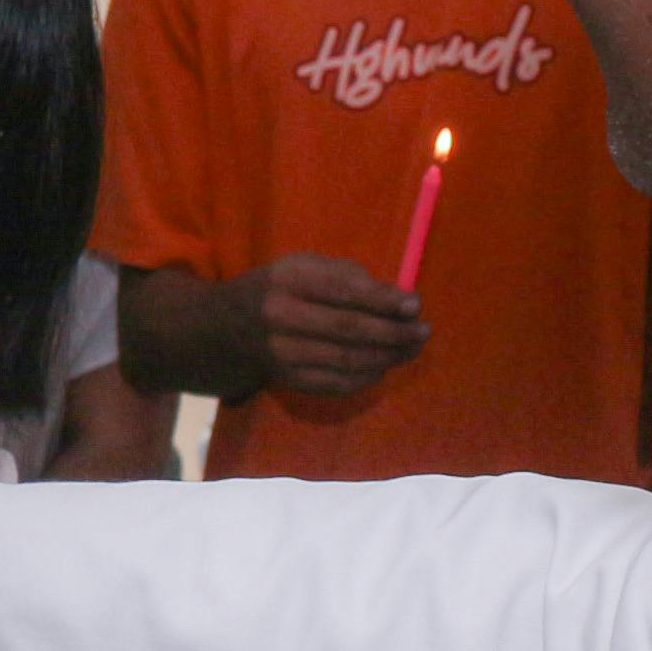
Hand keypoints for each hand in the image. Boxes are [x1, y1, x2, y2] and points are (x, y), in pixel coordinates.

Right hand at [235, 253, 428, 401]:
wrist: (228, 326)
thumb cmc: (281, 288)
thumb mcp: (305, 267)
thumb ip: (350, 277)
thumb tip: (400, 300)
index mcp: (287, 280)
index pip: (342, 291)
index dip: (382, 300)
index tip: (415, 304)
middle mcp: (280, 317)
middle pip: (348, 329)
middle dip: (393, 332)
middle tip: (423, 331)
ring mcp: (283, 353)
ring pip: (347, 360)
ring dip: (388, 356)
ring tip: (413, 348)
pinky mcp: (289, 380)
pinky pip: (338, 383)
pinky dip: (368, 375)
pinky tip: (385, 364)